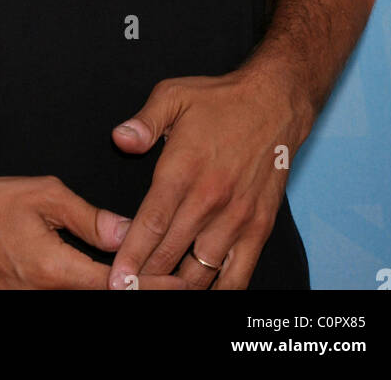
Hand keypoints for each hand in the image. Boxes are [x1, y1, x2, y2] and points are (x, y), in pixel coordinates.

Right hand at [0, 174, 188, 289]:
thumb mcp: (42, 194)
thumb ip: (88, 216)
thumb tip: (126, 231)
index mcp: (55, 271)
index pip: (118, 286)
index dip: (153, 287)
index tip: (180, 285)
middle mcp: (45, 298)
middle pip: (104, 303)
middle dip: (141, 294)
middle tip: (177, 286)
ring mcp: (30, 307)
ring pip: (83, 307)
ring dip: (115, 295)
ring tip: (147, 285)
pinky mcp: (20, 306)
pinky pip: (61, 304)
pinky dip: (87, 295)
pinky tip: (104, 286)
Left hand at [107, 65, 312, 289]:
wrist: (275, 103)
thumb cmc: (219, 100)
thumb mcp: (174, 95)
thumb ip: (144, 122)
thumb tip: (120, 139)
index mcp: (182, 170)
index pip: (150, 225)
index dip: (130, 257)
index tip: (115, 279)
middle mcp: (209, 199)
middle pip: (170, 255)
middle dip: (146, 278)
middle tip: (127, 292)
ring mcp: (236, 218)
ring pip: (201, 272)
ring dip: (177, 288)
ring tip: (157, 294)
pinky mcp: (259, 228)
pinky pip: (238, 275)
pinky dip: (220, 292)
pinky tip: (201, 294)